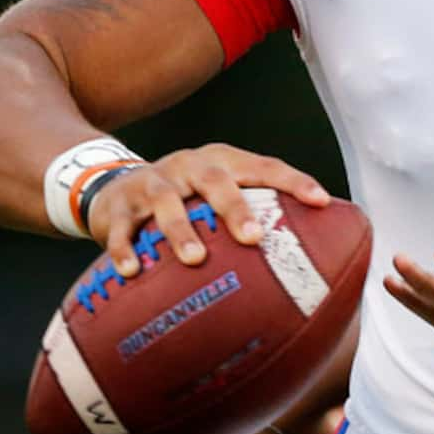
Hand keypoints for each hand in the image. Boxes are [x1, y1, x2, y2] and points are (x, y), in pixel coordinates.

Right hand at [87, 143, 329, 276]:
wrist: (111, 187)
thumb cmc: (185, 200)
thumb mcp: (216, 196)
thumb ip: (253, 215)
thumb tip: (313, 257)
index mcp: (220, 162)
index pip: (263, 166)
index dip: (293, 181)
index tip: (321, 201)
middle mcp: (187, 166)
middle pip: (214, 179)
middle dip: (235, 207)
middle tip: (253, 238)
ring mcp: (151, 184)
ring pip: (166, 202)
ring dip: (181, 230)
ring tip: (197, 259)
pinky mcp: (117, 207)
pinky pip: (120, 228)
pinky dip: (125, 249)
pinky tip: (133, 272)